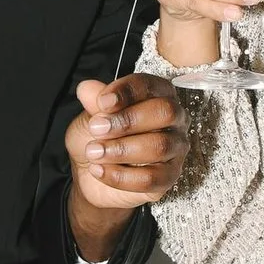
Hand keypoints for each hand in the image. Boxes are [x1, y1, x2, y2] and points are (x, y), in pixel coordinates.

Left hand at [63, 73, 188, 259]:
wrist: (95, 175)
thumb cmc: (97, 136)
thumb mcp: (88, 117)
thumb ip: (93, 103)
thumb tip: (89, 89)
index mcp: (155, 93)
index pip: (149, 85)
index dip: (125, 92)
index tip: (100, 102)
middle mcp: (173, 118)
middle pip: (162, 113)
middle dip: (126, 121)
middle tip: (96, 128)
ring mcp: (176, 150)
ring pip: (158, 146)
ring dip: (121, 150)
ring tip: (95, 154)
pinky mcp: (170, 179)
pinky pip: (151, 178)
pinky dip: (122, 176)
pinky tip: (101, 172)